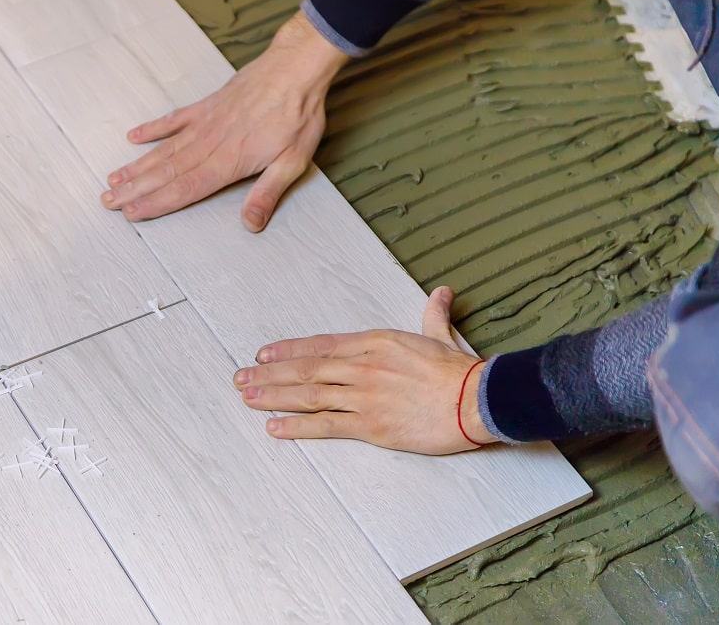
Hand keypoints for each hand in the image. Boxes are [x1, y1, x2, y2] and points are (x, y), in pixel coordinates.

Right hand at [102, 11, 347, 231]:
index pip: (185, 189)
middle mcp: (210, 144)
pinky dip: (153, 129)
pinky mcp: (207, 105)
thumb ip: (267, 193)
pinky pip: (174, 120)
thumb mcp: (292, 162)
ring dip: (137, 166)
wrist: (295, 69)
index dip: (156, 203)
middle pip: (165, 172)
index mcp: (228, 162)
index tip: (132, 214)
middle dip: (135, 189)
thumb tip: (250, 225)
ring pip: (164, 150)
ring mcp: (205, 123)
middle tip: (107, 201)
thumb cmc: (297, 117)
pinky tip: (134, 137)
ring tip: (114, 179)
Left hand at [232, 287, 497, 454]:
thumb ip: (432, 314)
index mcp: (374, 342)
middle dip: (268, 373)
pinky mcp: (371, 425)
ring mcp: (363, 396)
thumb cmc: (459, 370)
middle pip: (305, 369)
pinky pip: (325, 426)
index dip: (288, 350)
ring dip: (272, 395)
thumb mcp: (441, 335)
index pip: (320, 345)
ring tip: (246, 397)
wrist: (478, 398)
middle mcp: (361, 366)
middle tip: (240, 377)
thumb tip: (441, 292)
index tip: (263, 354)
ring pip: (307, 395)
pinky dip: (297, 426)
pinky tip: (274, 426)